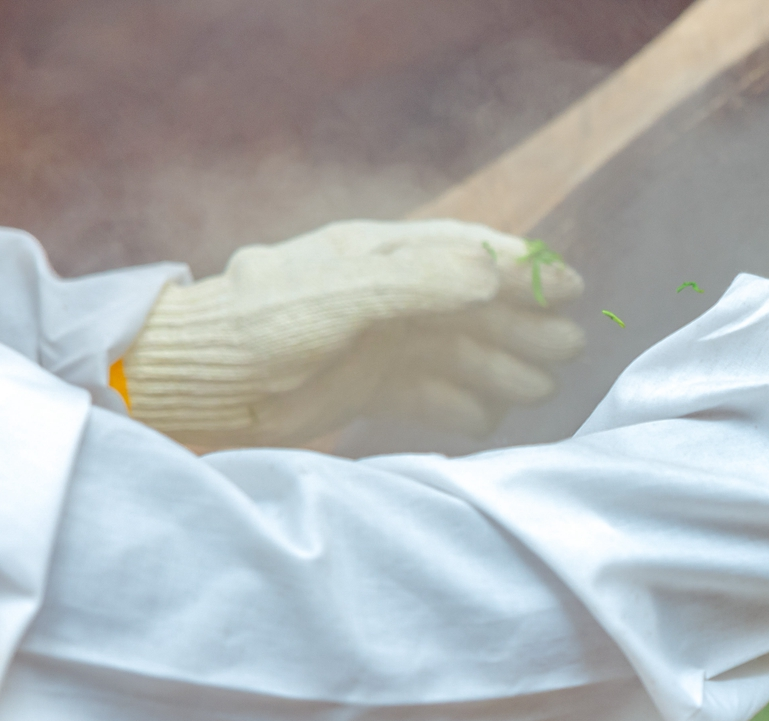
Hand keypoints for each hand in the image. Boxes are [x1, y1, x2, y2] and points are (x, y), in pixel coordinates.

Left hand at [121, 219, 585, 450]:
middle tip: (570, 349)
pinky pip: (428, 393)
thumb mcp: (343, 295)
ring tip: (544, 389)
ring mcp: (377, 342)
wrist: (196, 386)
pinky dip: (462, 406)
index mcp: (378, 254)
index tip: (572, 288)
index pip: (465, 253)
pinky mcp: (363, 387)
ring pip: (458, 351)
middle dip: (524, 325)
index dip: (522, 268)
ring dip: (503, 367)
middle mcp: (384, 295)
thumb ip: (421, 281)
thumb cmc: (260, 329)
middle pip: (472, 306)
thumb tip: (497, 273)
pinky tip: (490, 420)